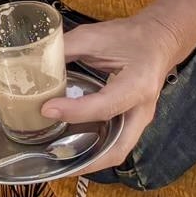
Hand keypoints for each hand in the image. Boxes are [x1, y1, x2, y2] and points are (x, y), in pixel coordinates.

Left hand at [38, 13, 183, 176]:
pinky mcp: (133, 121)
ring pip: (116, 150)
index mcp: (137, 84)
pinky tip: (72, 144)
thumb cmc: (131, 36)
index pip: (105, 106)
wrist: (160, 40)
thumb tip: (35, 62)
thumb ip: (66, 48)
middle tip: (55, 160)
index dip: (74, 111)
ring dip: (90, 159)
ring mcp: (140, 120)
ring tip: (59, 159)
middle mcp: (142, 110)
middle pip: (117, 148)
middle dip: (87, 160)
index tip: (47, 109)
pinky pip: (115, 141)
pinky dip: (95, 148)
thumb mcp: (96, 36)